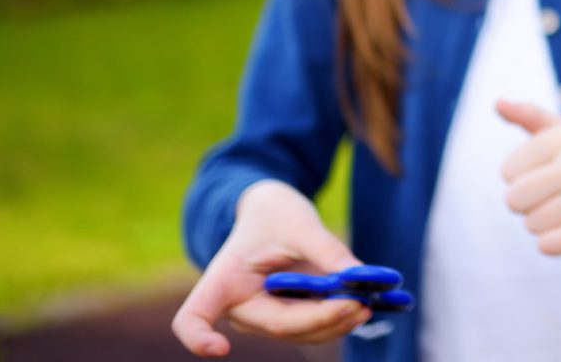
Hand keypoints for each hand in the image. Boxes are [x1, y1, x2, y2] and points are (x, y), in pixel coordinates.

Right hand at [171, 180, 369, 356]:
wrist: (272, 212)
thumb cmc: (273, 214)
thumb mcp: (298, 223)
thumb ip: (325, 249)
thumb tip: (358, 276)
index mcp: (222, 281)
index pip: (194, 318)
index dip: (199, 338)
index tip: (219, 349)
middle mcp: (240, 307)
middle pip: (277, 326)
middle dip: (321, 319)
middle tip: (359, 304)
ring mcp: (264, 315)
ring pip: (299, 332)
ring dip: (335, 323)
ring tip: (367, 304)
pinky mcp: (288, 314)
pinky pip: (312, 325)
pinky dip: (338, 317)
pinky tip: (364, 304)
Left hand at [498, 100, 560, 253]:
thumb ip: (530, 115)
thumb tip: (498, 103)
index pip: (507, 171)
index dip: (521, 177)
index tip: (547, 173)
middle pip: (514, 200)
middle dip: (527, 202)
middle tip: (554, 195)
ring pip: (530, 224)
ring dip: (543, 223)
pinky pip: (547, 246)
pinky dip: (554, 242)